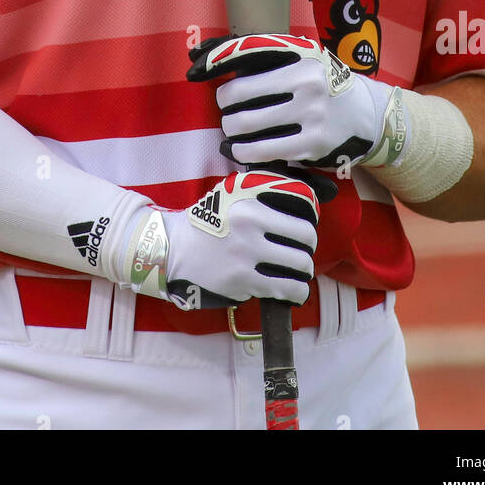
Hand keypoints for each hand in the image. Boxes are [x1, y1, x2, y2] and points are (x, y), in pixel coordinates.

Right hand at [163, 171, 318, 309]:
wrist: (174, 250)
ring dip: (304, 272)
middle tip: (302, 253)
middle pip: (305, 243)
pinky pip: (285, 289)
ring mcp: (247, 259)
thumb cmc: (206, 221)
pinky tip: (294, 291)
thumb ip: (262, 191)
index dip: (309, 228)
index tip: (305, 235)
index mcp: (250, 207)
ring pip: (299, 268)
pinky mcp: (243, 283)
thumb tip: (300, 197)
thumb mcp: (231, 194)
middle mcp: (251, 232)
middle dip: (308, 250)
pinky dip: (296, 292)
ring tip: (299, 273)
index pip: (301, 220)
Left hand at [188, 34, 401, 170]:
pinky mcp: (311, 145)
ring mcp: (310, 116)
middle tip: (227, 110)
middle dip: (224, 106)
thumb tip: (204, 51)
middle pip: (238, 95)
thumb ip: (264, 53)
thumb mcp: (304, 58)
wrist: (368, 115)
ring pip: (246, 126)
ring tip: (232, 130)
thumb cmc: (324, 82)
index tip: (196, 72)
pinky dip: (243, 152)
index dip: (214, 63)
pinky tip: (239, 149)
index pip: (245, 54)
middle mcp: (306, 83)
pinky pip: (262, 152)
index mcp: (301, 56)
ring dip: (230, 130)